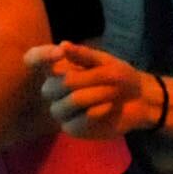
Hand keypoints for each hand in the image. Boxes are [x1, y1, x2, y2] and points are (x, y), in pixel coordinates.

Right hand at [33, 41, 156, 140]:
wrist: (138, 100)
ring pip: (71, 101)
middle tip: (110, 77)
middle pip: (54, 85)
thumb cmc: (118, 76)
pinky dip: (99, 110)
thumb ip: (84, 55)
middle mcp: (53, 89)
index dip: (40, 56)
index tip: (60, 53)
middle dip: (87, 80)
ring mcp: (60, 110)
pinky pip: (80, 119)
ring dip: (97, 94)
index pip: (33, 59)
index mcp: (57, 68)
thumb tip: (63, 45)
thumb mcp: (106, 62)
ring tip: (113, 91)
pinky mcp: (71, 128)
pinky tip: (109, 106)